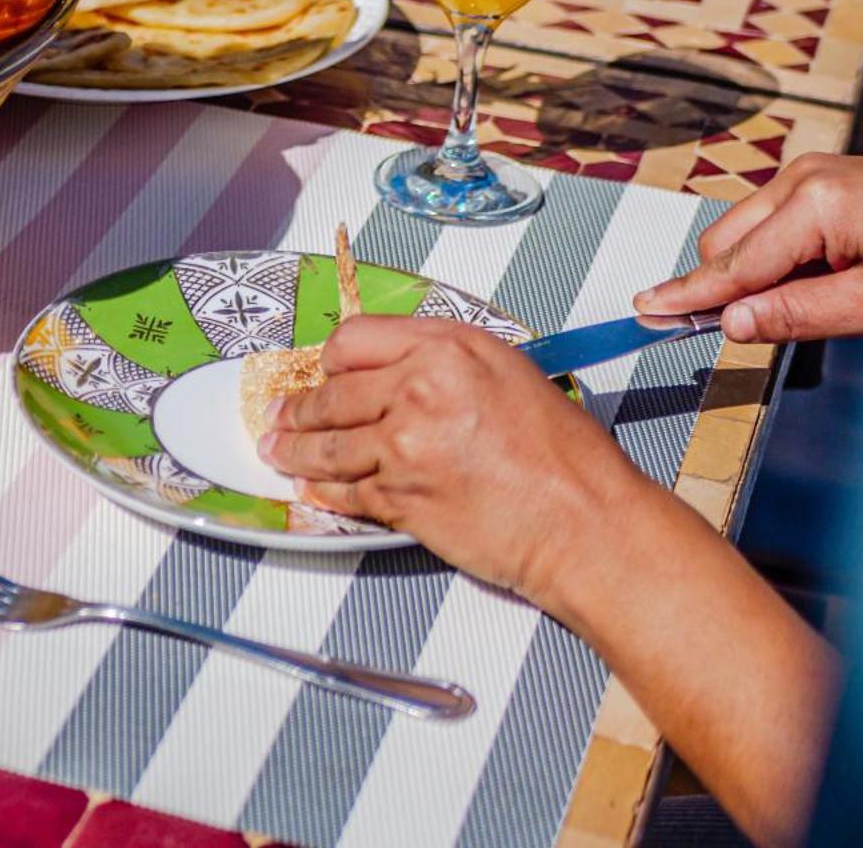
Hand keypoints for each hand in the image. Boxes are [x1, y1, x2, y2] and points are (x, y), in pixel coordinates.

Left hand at [258, 316, 651, 605]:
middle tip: (278, 414)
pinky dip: (323, 492)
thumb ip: (447, 366)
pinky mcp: (400, 497)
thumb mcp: (509, 376)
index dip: (333, 362)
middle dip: (296, 408)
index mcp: (448, 347)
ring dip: (294, 449)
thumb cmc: (566, 457)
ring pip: (327, 445)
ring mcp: (404, 445)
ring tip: (276, 450)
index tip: (324, 374)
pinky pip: (345, 492)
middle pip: (331, 393)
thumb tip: (397, 375)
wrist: (586, 522)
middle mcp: (419, 388)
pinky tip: (310, 489)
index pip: (356, 340)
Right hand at [635, 154, 862, 342]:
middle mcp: (801, 177)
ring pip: (742, 231)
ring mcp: (807, 172)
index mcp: (815, 204)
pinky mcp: (817, 177)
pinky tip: (820, 274)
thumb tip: (732, 322)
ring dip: (755, 270)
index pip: (732, 264)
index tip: (647, 309)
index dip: (688, 295)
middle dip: (726, 285)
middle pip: (724, 242)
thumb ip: (798, 314)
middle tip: (751, 325)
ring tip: (818, 295)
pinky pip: (768, 220)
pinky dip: (775, 253)